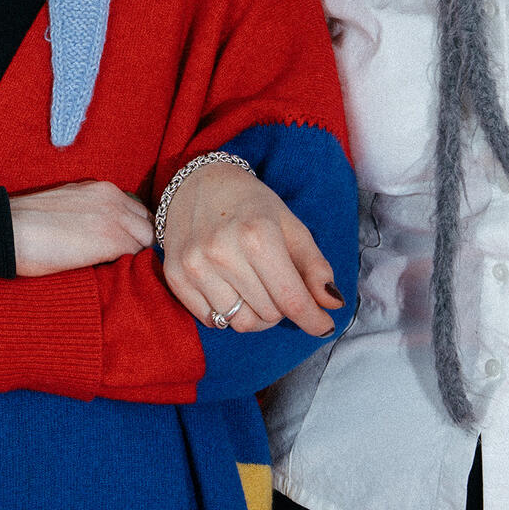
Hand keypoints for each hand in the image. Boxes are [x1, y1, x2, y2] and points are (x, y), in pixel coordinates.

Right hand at [10, 181, 153, 276]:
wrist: (7, 230)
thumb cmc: (26, 224)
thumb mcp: (67, 205)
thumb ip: (91, 212)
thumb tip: (101, 233)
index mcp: (102, 189)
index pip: (138, 212)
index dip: (136, 232)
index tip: (129, 248)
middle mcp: (113, 198)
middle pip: (150, 224)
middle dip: (144, 243)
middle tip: (131, 264)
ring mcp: (115, 218)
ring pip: (148, 240)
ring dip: (139, 255)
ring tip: (125, 272)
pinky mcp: (112, 240)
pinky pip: (137, 256)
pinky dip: (131, 267)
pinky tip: (118, 275)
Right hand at [159, 163, 342, 335]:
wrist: (195, 183)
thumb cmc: (249, 204)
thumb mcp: (289, 224)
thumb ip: (314, 265)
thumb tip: (333, 304)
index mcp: (258, 236)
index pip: (292, 300)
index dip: (313, 320)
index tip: (324, 326)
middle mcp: (223, 253)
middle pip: (269, 315)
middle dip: (282, 308)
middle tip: (278, 286)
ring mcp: (195, 266)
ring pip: (240, 323)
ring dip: (256, 315)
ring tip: (255, 291)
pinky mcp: (175, 277)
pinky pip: (211, 321)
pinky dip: (227, 315)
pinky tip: (229, 291)